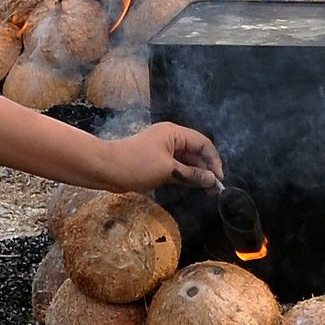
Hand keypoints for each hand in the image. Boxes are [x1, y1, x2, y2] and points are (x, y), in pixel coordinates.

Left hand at [95, 122, 220, 191]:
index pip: (203, 143)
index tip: (218, 179)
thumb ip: (192, 175)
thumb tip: (212, 180)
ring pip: (186, 161)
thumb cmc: (137, 165)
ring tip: (206, 191)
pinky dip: (185, 176)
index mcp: (174, 133)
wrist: (106, 169)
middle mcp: (170, 139)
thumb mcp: (168, 171)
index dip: (214, 160)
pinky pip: (176, 167)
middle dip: (206, 169)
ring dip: (196, 174)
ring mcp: (162, 150)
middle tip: (214, 189)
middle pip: (195, 152)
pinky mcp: (156, 162)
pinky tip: (192, 187)